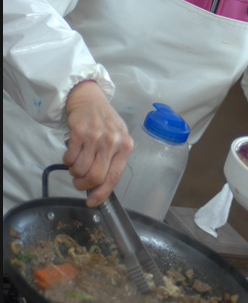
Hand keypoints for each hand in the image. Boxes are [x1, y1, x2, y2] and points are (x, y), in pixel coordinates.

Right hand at [63, 81, 133, 206]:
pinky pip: (69, 159)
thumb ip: (113, 160)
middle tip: (79, 183)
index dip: (102, 193)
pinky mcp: (79, 133)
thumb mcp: (117, 139)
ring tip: (76, 164)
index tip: (92, 203)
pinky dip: (68, 161)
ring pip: (80, 170)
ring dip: (74, 172)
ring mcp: (95, 136)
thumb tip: (101, 187)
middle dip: (83, 185)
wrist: (90, 99)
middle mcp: (112, 141)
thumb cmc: (105, 122)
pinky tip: (72, 153)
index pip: (114, 177)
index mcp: (125, 146)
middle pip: (95, 176)